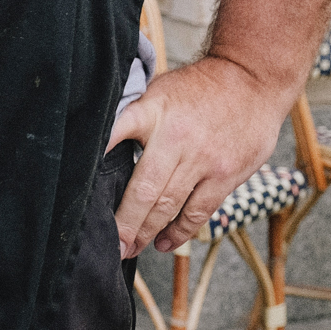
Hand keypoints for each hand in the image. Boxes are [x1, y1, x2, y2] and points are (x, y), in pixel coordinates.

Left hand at [109, 56, 287, 257]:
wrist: (252, 80)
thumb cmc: (199, 88)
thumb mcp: (160, 90)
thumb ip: (136, 117)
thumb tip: (102, 144)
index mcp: (152, 112)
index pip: (116, 133)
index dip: (97, 159)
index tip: (78, 188)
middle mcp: (175, 138)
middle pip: (143, 190)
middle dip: (124, 223)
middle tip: (110, 246)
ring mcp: (203, 159)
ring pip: (168, 205)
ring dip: (147, 232)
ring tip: (131, 249)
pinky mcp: (226, 175)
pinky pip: (198, 211)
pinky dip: (180, 231)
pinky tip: (165, 242)